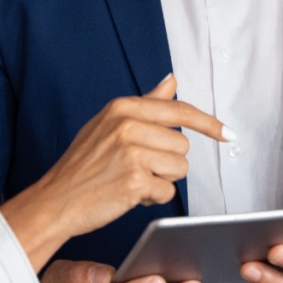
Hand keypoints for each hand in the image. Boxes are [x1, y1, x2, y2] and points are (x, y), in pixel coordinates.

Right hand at [1, 74, 228, 269]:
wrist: (55, 201)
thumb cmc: (82, 165)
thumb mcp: (108, 124)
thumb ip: (145, 103)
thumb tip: (171, 81)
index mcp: (122, 107)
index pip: (180, 110)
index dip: (208, 124)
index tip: (227, 133)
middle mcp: (127, 125)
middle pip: (182, 145)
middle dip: (167, 162)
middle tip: (137, 167)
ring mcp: (131, 153)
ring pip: (180, 168)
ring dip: (162, 180)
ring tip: (132, 180)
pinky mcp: (135, 180)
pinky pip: (167, 191)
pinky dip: (153, 197)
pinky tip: (130, 194)